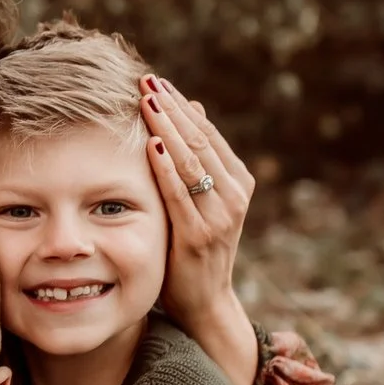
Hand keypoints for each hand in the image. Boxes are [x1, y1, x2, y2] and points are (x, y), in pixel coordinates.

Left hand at [141, 79, 258, 384]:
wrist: (204, 303)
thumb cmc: (193, 249)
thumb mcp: (197, 201)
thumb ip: (197, 160)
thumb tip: (190, 108)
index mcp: (237, 181)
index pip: (207, 133)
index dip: (180, 106)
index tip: (156, 81)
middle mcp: (234, 195)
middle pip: (200, 140)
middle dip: (171, 109)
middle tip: (146, 81)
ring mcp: (221, 216)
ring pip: (193, 160)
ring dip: (168, 127)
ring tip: (146, 100)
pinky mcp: (201, 235)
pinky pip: (180, 193)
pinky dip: (166, 166)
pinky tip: (151, 143)